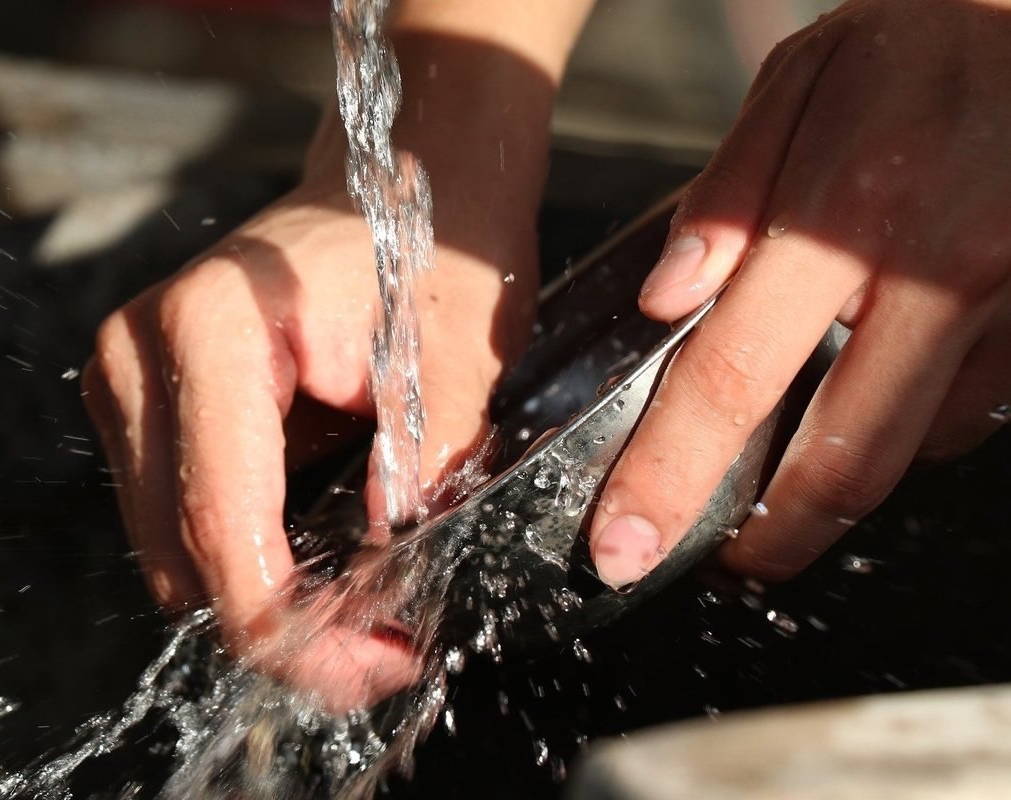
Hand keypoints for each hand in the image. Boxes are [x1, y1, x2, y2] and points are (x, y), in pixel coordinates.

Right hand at [82, 163, 540, 709]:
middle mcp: (139, 354)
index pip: (223, 527)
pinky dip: (244, 564)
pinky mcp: (139, 402)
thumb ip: (422, 469)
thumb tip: (388, 580)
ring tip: (364, 623)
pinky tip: (321, 578)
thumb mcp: (455, 357)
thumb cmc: (430, 246)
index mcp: (210, 330)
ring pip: (171, 553)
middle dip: (283, 633)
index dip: (293, 630)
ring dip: (260, 606)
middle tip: (386, 657)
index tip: (377, 667)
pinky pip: (177, 519)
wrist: (396, 177)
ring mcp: (126, 379)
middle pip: (181, 559)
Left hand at [588, 0, 1010, 588]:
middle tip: (722, 559)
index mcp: (850, 214)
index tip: (624, 543)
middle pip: (842, 461)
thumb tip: (664, 302)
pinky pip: (972, 411)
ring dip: (838, 484)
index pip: (734, 379)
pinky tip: (872, 390)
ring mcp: (1010, 306)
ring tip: (784, 477)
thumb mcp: (802, 82)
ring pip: (913, 450)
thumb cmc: (925, 40)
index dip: (670, 476)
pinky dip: (909, 424)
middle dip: (770, 537)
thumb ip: (726, 196)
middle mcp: (939, 274)